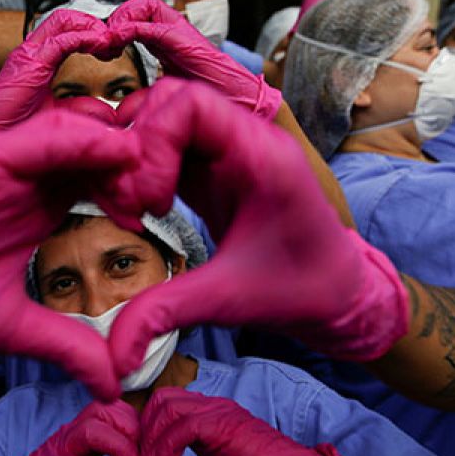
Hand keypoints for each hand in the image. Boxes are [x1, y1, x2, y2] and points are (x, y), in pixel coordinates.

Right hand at [0, 8, 117, 145]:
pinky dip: (84, 39)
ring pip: (64, 20)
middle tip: (115, 43)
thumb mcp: (59, 114)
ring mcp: (29, 54)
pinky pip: (60, 40)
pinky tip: (99, 49)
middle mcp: (33, 51)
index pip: (68, 29)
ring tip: (109, 43)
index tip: (112, 50)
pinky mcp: (29, 63)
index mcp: (39, 58)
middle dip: (96, 24)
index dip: (93, 32)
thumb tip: (110, 114)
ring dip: (91, 27)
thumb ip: (82, 109)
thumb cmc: (15, 127)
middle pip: (67, 18)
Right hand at [0, 107, 139, 417]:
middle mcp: (19, 184)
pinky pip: (39, 138)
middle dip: (138, 160)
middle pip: (94, 148)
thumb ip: (65, 346)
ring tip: (155, 173)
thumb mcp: (10, 329)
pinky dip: (82, 140)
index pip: (96, 179)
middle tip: (172, 185)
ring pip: (73, 131)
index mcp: (29, 211)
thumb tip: (115, 383)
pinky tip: (119, 155)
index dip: (135, 188)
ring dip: (119, 145)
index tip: (164, 213)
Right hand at [102, 78, 409, 377]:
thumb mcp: (229, 301)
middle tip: (129, 206)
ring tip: (133, 209)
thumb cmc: (301, 291)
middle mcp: (245, 140)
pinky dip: (144, 167)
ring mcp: (229, 151)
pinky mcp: (216, 168)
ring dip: (135, 155)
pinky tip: (141, 210)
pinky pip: (168, 144)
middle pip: (169, 100)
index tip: (150, 202)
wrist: (339, 295)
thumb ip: (168, 313)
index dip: (154, 141)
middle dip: (135, 146)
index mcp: (261, 156)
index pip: (191, 103)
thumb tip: (115, 355)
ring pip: (164, 117)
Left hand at [107, 0, 280, 122]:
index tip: (103, 49)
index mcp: (167, 39)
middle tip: (102, 43)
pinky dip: (128, 28)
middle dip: (115, 18)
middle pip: (138, 4)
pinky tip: (116, 42)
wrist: (239, 101)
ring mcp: (179, 31)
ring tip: (108, 41)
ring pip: (144, 4)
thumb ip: (146, 92)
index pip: (137, 15)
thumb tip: (123, 112)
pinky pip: (150, 24)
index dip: (117, 24)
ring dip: (120, 18)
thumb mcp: (167, 91)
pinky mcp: (182, 38)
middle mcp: (172, 30)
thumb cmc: (208, 99)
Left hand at [139, 389, 352, 455]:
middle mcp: (211, 408)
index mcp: (205, 418)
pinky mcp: (229, 426)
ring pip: (166, 409)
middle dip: (139, 436)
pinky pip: (183, 428)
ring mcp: (221, 413)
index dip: (140, 434)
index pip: (159, 407)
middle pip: (158, 401)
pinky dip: (162, 452)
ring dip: (147, 446)